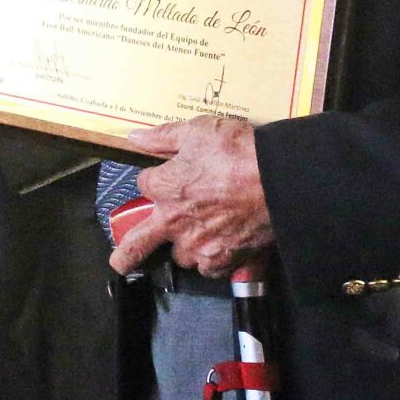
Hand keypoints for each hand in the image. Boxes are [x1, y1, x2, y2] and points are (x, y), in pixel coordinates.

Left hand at [107, 114, 271, 277]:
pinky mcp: (223, 259)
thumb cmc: (240, 153)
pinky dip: (211, 260)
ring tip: (196, 236)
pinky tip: (219, 248)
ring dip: (183, 245)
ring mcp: (199, 244)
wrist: (280, 182)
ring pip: (180, 254)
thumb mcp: (199, 131)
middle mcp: (176, 222)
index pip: (145, 185)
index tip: (168, 173)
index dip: (157, 177)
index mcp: (166, 188)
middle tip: (118, 263)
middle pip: (140, 242)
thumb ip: (164, 137)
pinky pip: (209, 267)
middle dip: (126, 254)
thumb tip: (135, 137)